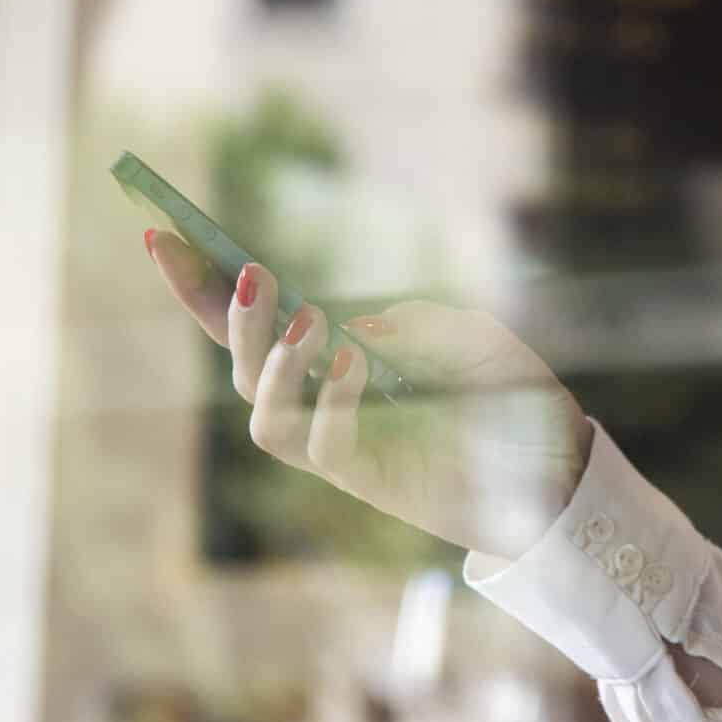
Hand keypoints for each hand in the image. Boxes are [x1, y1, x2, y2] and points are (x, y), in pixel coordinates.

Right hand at [142, 229, 592, 558]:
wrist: (564, 472)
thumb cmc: (516, 402)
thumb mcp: (478, 338)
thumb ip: (424, 325)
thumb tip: (358, 332)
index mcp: (335, 365)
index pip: (251, 330)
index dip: (200, 291)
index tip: (158, 238)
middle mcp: (322, 410)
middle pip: (240, 372)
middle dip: (234, 322)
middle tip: (258, 275)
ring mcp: (341, 451)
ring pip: (262, 419)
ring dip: (275, 366)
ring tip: (313, 321)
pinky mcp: (368, 482)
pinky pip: (325, 448)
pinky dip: (330, 401)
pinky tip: (353, 362)